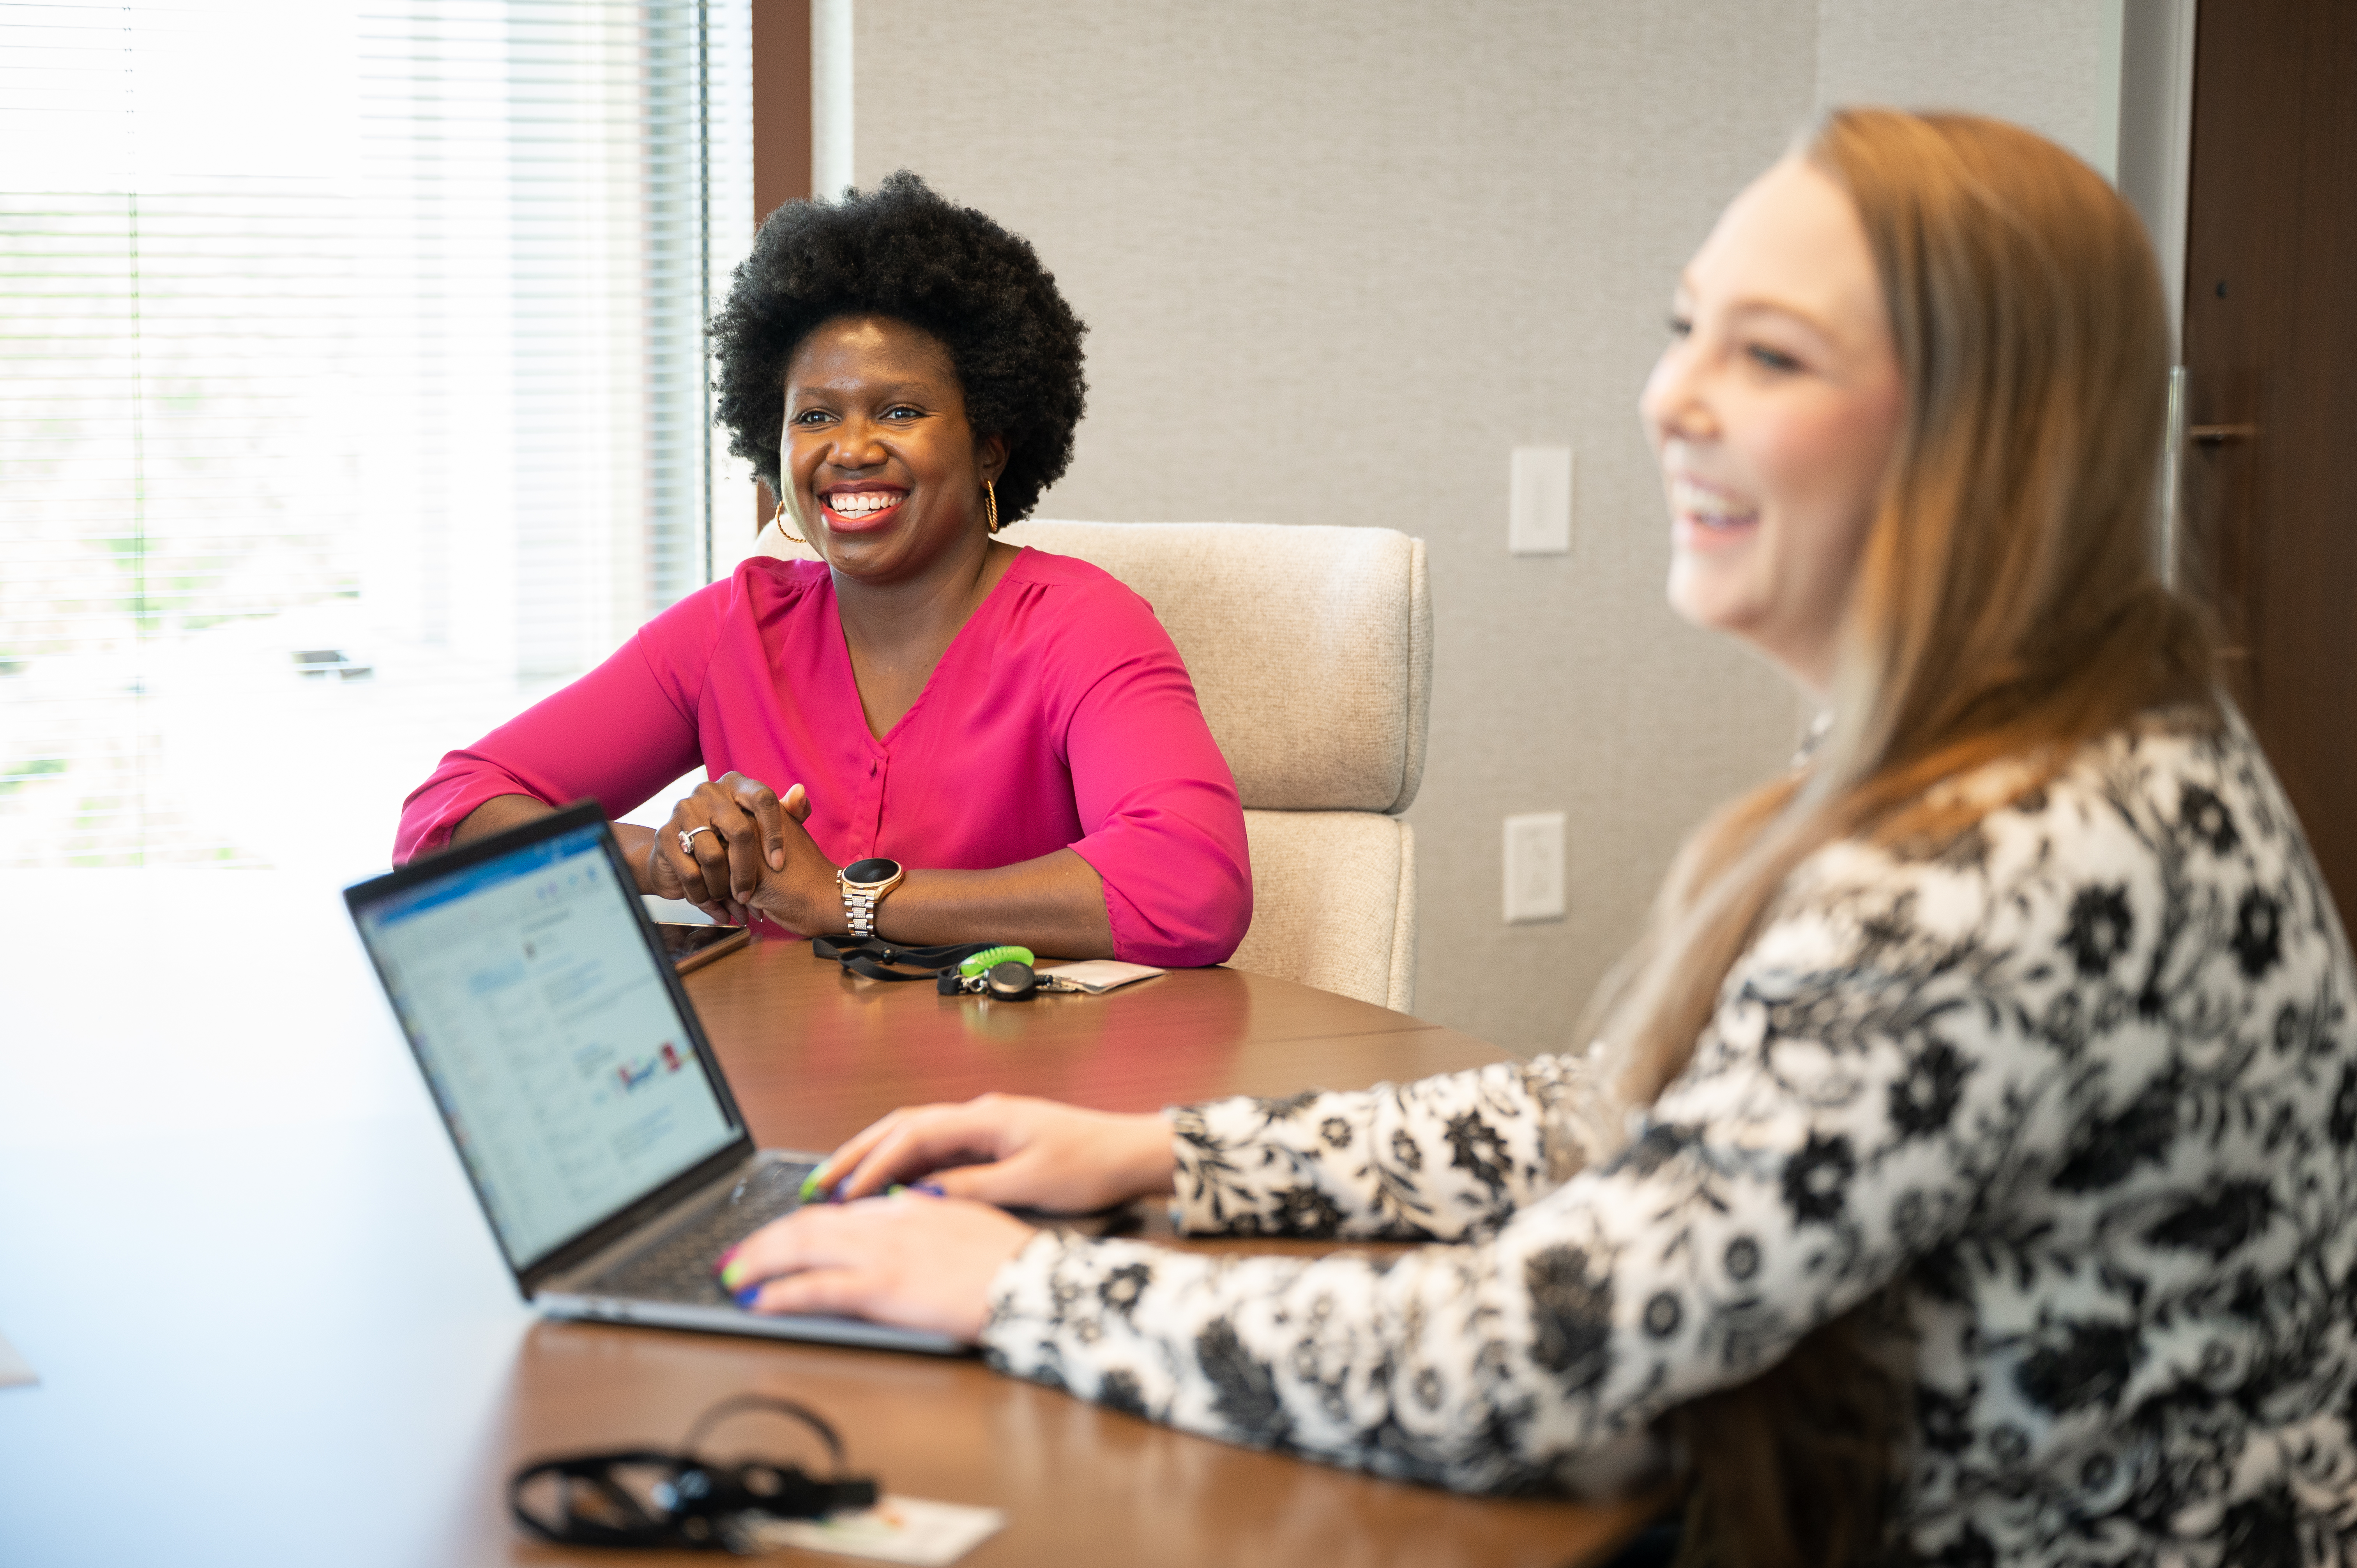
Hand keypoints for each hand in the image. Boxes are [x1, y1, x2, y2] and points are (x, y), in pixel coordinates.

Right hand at [648, 773, 830, 925]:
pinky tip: (713, 905)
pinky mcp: (665, 836)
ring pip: (713, 856)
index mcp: (736, 784)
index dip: (774, 833)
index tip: (779, 864)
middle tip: (750, 894)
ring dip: (724, 887)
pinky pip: (691, 873)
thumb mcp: (760, 826)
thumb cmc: (728, 840)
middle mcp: (709, 792)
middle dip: (747, 870)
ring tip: (731, 901)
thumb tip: (800, 792)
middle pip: (740, 831)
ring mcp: (684, 811)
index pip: (763, 799)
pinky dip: (704, 895)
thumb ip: (787, 813)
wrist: (679, 855)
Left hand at [718, 1192, 1034, 1340]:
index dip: (801, 1222)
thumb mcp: (965, 1223)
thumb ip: (929, 1218)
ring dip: (760, 1262)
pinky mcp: (881, 1287)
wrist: (1032, 1281)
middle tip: (735, 1256)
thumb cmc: (1009, 1260)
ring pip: (801, 1249)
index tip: (778, 1235)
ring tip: (733, 1276)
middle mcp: (887, 1221)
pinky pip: (817, 1289)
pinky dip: (782, 1293)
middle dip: (764, 1240)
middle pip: (809, 1223)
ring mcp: (882, 1253)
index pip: (840, 1210)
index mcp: (908, 1206)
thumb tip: (905, 1214)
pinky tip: (759, 1301)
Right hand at [809, 1093, 1178, 1212]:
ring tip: (838, 1187)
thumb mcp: (1030, 1184)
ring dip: (876, 1158)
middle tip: (818, 1184)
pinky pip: (935, 1149)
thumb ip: (972, 1188)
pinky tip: (886, 1189)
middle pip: (901, 1127)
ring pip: (914, 1135)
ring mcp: (983, 1125)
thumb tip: (921, 1197)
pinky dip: (904, 1166)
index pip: (912, 1136)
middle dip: (857, 1154)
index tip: (844, 1194)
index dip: (873, 1165)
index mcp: (985, 1118)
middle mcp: (978, 1114)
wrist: (1131, 1153)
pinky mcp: (991, 1141)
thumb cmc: (1090, 1165)